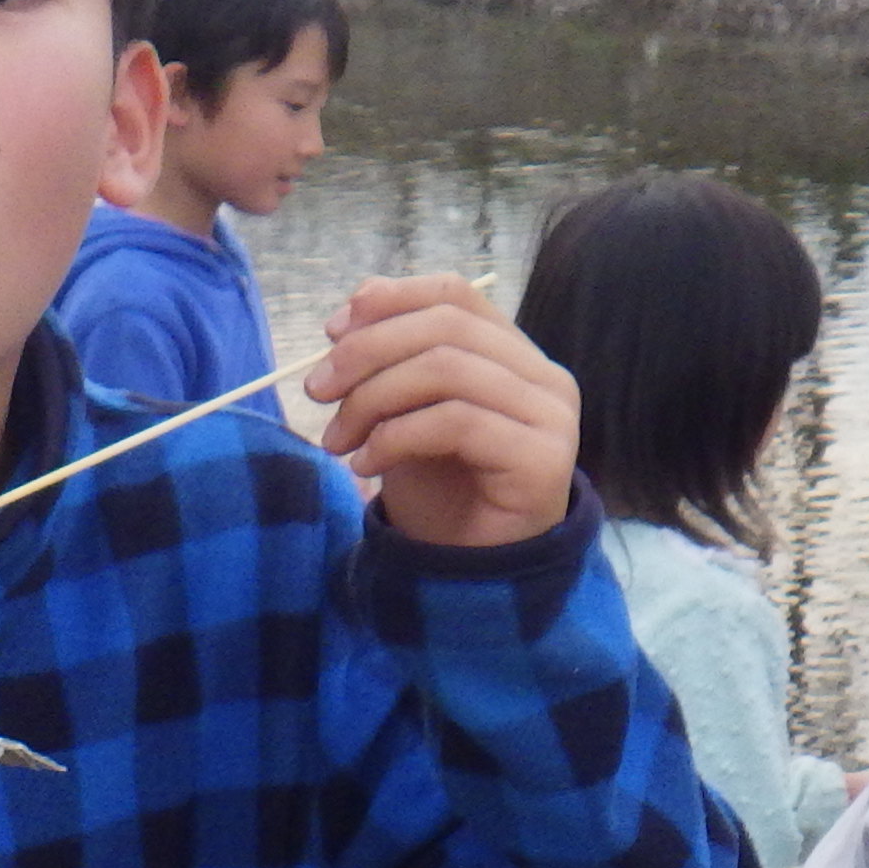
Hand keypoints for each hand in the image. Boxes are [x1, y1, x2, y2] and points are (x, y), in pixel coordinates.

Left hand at [308, 273, 579, 547]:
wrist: (467, 572)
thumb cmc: (438, 489)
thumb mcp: (401, 409)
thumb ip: (392, 354)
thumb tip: (360, 297)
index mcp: (514, 354)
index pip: (455, 294)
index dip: (390, 301)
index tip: (332, 331)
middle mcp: (544, 377)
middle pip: (446, 327)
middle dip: (368, 352)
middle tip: (317, 390)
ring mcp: (551, 417)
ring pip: (447, 370)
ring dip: (373, 399)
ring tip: (337, 439)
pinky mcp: (543, 459)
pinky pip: (456, 422)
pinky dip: (396, 437)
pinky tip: (364, 464)